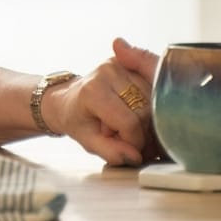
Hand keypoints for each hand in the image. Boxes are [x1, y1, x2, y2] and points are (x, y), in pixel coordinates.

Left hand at [43, 37, 158, 167]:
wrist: (68, 100)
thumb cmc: (78, 121)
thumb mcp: (89, 142)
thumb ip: (110, 152)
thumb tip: (135, 157)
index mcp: (93, 91)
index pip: (129, 122)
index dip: (133, 142)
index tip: (128, 149)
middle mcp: (107, 72)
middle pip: (144, 111)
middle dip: (141, 132)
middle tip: (127, 138)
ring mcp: (120, 65)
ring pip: (152, 100)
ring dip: (146, 119)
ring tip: (127, 125)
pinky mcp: (129, 63)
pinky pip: (152, 89)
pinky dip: (148, 106)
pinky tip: (135, 112)